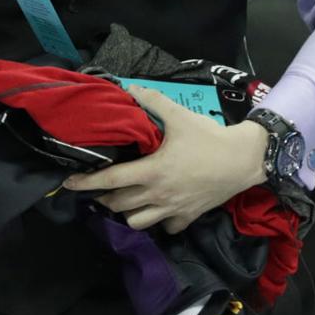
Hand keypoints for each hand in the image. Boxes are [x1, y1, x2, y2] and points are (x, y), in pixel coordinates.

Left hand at [63, 86, 267, 233]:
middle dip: (102, 198)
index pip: (110, 181)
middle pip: (117, 205)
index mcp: (151, 171)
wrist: (246, 160)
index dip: (86, 183)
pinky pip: (165, 228)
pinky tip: (158, 210)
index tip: (69, 183)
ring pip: (136, 222)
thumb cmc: (210, 138)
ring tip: (125, 200)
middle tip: (98, 188)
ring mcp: (172, 210)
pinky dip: (158, 222)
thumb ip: (153, 102)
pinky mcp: (188, 217)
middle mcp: (157, 195)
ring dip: (126, 213)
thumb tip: (130, 87)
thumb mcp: (180, 116)